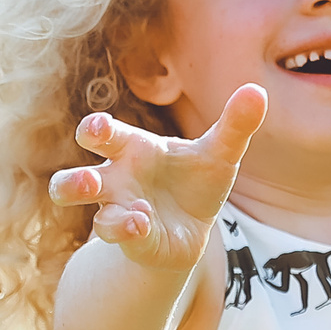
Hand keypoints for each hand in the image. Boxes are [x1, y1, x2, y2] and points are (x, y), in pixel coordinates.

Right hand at [47, 85, 267, 270]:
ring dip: (82, 210)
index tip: (97, 128)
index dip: (95, 129)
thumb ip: (235, 124)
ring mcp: (117, 212)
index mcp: (133, 150)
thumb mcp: (220, 154)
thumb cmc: (197, 182)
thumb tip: (256, 89)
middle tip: (89, 181)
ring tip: (102, 212)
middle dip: (74, 181)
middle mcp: (115, 181)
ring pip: (81, 215)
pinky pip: (118, 234)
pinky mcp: (131, 240)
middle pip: (76, 179)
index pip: (103, 135)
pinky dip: (127, 230)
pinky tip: (143, 224)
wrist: (194, 229)